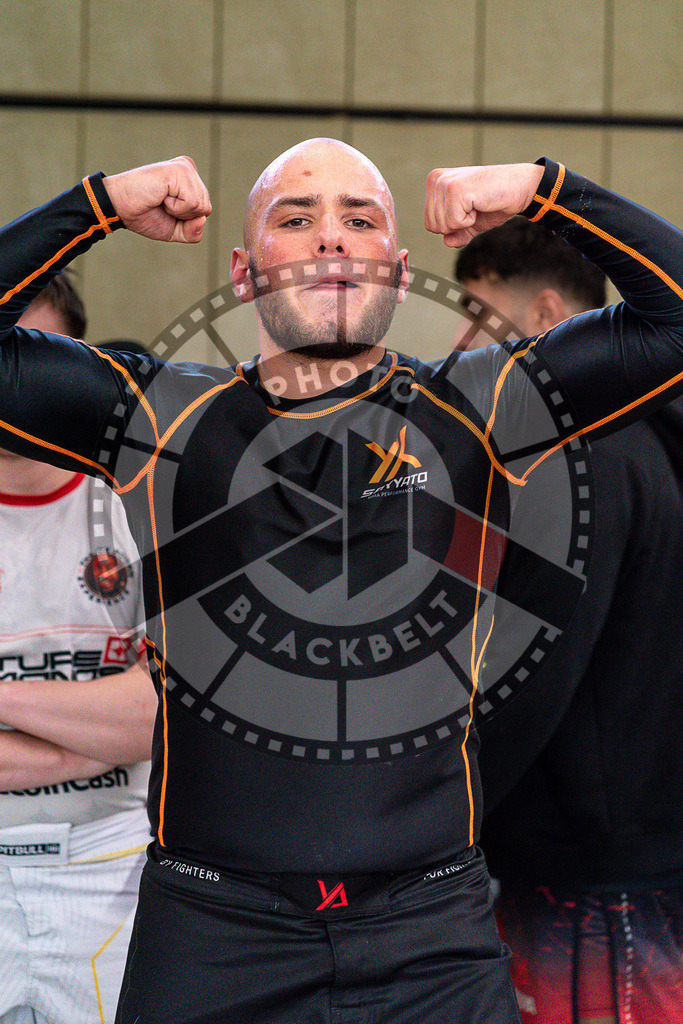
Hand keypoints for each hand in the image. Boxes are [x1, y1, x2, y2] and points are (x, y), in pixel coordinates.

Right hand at [103, 155, 210, 242]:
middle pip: (206, 209)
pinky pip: (192, 203)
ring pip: (201, 207)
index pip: (205, 211)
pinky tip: (161, 196)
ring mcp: (185, 168)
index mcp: (189, 179)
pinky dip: (175, 208)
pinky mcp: (179, 170)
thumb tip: (202, 219)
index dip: (186, 221)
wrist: (120, 207)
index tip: (164, 208)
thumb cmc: (144, 215)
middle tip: (161, 204)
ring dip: (179, 211)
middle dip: (184, 217)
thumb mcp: (174, 230)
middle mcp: (189, 169)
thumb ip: (193, 231)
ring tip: (161, 199)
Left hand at [425, 163, 544, 246]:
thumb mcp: (470, 223)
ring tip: (477, 205)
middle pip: (433, 227)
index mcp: (435, 182)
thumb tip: (446, 241)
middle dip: (456, 226)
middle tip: (474, 208)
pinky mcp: (455, 190)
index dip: (452, 226)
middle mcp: (436, 179)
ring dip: (464, 223)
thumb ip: (456, 234)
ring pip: (442, 227)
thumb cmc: (494, 203)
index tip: (469, 209)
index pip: (430, 223)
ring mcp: (445, 183)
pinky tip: (479, 204)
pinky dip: (470, 221)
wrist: (519, 190)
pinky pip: (454, 224)